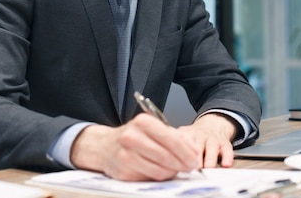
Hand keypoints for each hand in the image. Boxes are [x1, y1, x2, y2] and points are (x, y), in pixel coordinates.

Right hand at [70, 113, 201, 180]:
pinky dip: (161, 176)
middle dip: (183, 163)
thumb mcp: (152, 129)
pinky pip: (150, 177)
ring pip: (159, 169)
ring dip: (173, 171)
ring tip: (178, 169)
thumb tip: (193, 150)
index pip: (171, 139)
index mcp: (143, 122)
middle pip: (166, 155)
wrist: (105, 146)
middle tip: (191, 167)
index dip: (187, 151)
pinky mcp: (123, 170)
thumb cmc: (133, 136)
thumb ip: (173, 137)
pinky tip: (164, 172)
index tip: (195, 158)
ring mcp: (126, 154)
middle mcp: (132, 136)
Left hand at [177, 113, 238, 168]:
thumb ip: (173, 142)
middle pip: (196, 147)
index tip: (175, 162)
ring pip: (211, 149)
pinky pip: (227, 150)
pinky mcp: (225, 144)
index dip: (178, 152)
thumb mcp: (182, 134)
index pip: (181, 143)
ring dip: (209, 158)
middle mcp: (200, 137)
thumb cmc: (195, 135)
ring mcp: (212, 140)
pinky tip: (225, 164)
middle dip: (194, 158)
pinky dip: (227, 157)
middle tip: (191, 167)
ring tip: (207, 167)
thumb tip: (158, 153)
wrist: (214, 123)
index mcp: (187, 135)